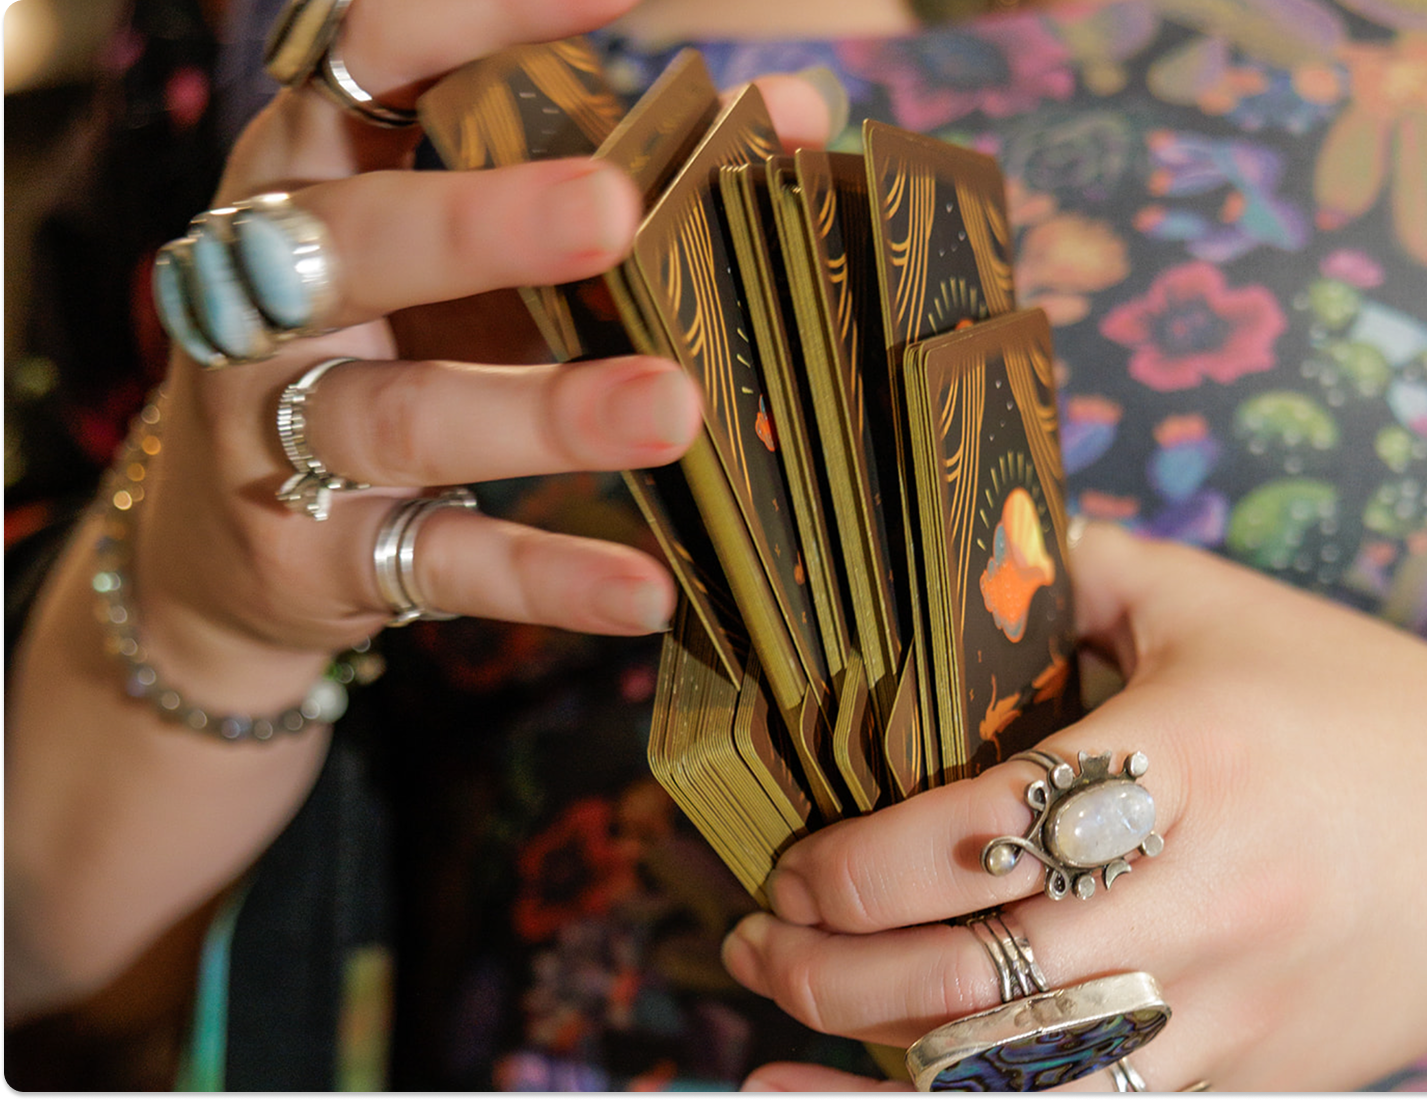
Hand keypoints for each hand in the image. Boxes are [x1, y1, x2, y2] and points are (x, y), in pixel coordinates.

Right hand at [5, 0, 840, 1020]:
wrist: (222, 548)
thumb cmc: (383, 350)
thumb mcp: (465, 257)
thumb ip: (604, 180)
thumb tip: (801, 114)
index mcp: (309, 170)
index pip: (373, 61)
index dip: (474, 17)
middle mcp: (266, 288)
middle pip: (361, 239)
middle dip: (483, 222)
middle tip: (616, 210)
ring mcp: (275, 430)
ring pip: (402, 414)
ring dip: (541, 412)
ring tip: (674, 411)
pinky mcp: (312, 558)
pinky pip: (434, 562)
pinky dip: (542, 576)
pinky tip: (644, 590)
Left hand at [721, 522, 1426, 1089]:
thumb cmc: (1370, 710)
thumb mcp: (1222, 609)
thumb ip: (1077, 567)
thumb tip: (953, 549)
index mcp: (1189, 762)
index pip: (972, 837)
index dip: (851, 862)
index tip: (795, 856)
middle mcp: (1204, 902)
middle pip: (970, 975)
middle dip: (826, 967)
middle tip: (758, 933)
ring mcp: (1230, 1016)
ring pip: (1014, 1079)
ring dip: (870, 1056)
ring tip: (784, 1012)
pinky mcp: (1251, 1088)